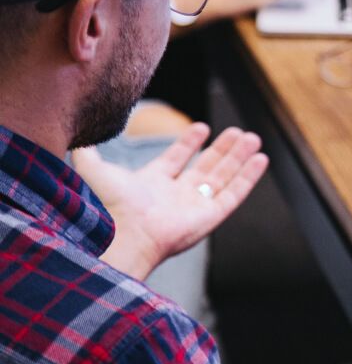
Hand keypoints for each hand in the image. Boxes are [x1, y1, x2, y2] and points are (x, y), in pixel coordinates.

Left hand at [74, 124, 268, 279]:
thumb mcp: (94, 170)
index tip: (202, 128)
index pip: (175, 161)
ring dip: (239, 158)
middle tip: (237, 132)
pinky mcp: (210, 217)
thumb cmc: (106, 206)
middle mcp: (175, 197)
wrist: (121, 234)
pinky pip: (234, 194)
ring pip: (223, 178)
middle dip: (223, 150)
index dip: (188, 144)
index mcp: (151, 186)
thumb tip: (79, 134)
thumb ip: (89, 152)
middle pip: (205, 168)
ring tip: (252, 138)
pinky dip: (249, 177)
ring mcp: (194, 207)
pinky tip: (260, 159)